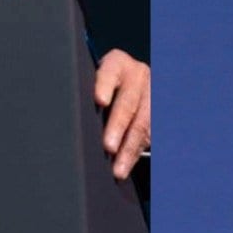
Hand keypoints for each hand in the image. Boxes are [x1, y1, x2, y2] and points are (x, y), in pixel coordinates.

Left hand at [94, 48, 149, 179]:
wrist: (133, 81)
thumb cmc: (104, 84)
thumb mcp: (96, 78)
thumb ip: (87, 91)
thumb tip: (72, 117)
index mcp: (117, 63)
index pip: (110, 71)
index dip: (104, 85)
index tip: (99, 100)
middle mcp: (137, 75)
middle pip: (128, 102)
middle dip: (118, 127)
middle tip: (107, 147)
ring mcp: (152, 93)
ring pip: (143, 123)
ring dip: (129, 149)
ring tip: (118, 169)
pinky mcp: (160, 111)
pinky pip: (151, 134)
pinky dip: (137, 151)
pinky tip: (127, 164)